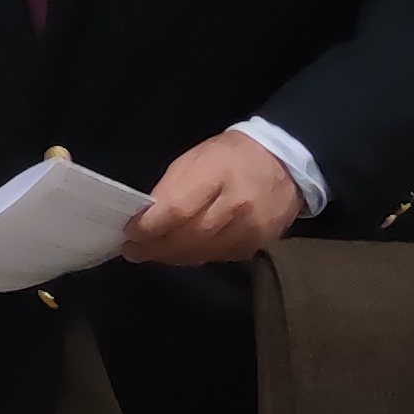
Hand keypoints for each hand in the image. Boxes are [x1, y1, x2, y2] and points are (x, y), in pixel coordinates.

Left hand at [119, 129, 302, 265]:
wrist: (284, 164)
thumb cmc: (231, 156)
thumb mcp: (196, 158)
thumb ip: (171, 187)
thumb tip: (146, 216)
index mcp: (216, 174)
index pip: (177, 209)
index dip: (149, 226)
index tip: (128, 232)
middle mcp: (236, 205)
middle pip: (188, 237)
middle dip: (155, 247)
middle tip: (132, 251)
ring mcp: (250, 229)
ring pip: (202, 253)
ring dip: (172, 257)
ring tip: (152, 253)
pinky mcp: (257, 245)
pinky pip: (219, 257)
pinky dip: (195, 257)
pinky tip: (181, 253)